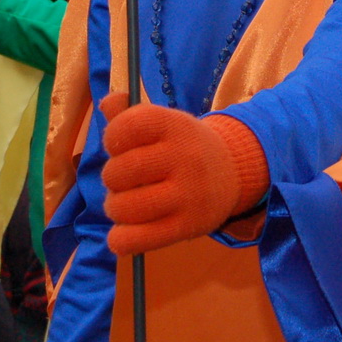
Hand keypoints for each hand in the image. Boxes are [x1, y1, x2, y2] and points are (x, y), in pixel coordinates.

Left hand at [99, 92, 265, 255]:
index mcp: (177, 126)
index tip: (119, 146)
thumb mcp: (166, 122)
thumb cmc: (185, 146)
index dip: (112, 138)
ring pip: (123, 207)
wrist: (234, 172)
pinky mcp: (187, 227)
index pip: (127, 127)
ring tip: (126, 203)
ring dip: (115, 207)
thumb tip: (108, 102)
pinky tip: (122, 233)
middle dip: (112, 177)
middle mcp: (185, 158)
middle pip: (119, 172)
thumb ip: (131, 113)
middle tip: (125, 179)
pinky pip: (136, 240)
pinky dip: (120, 240)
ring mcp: (188, 195)